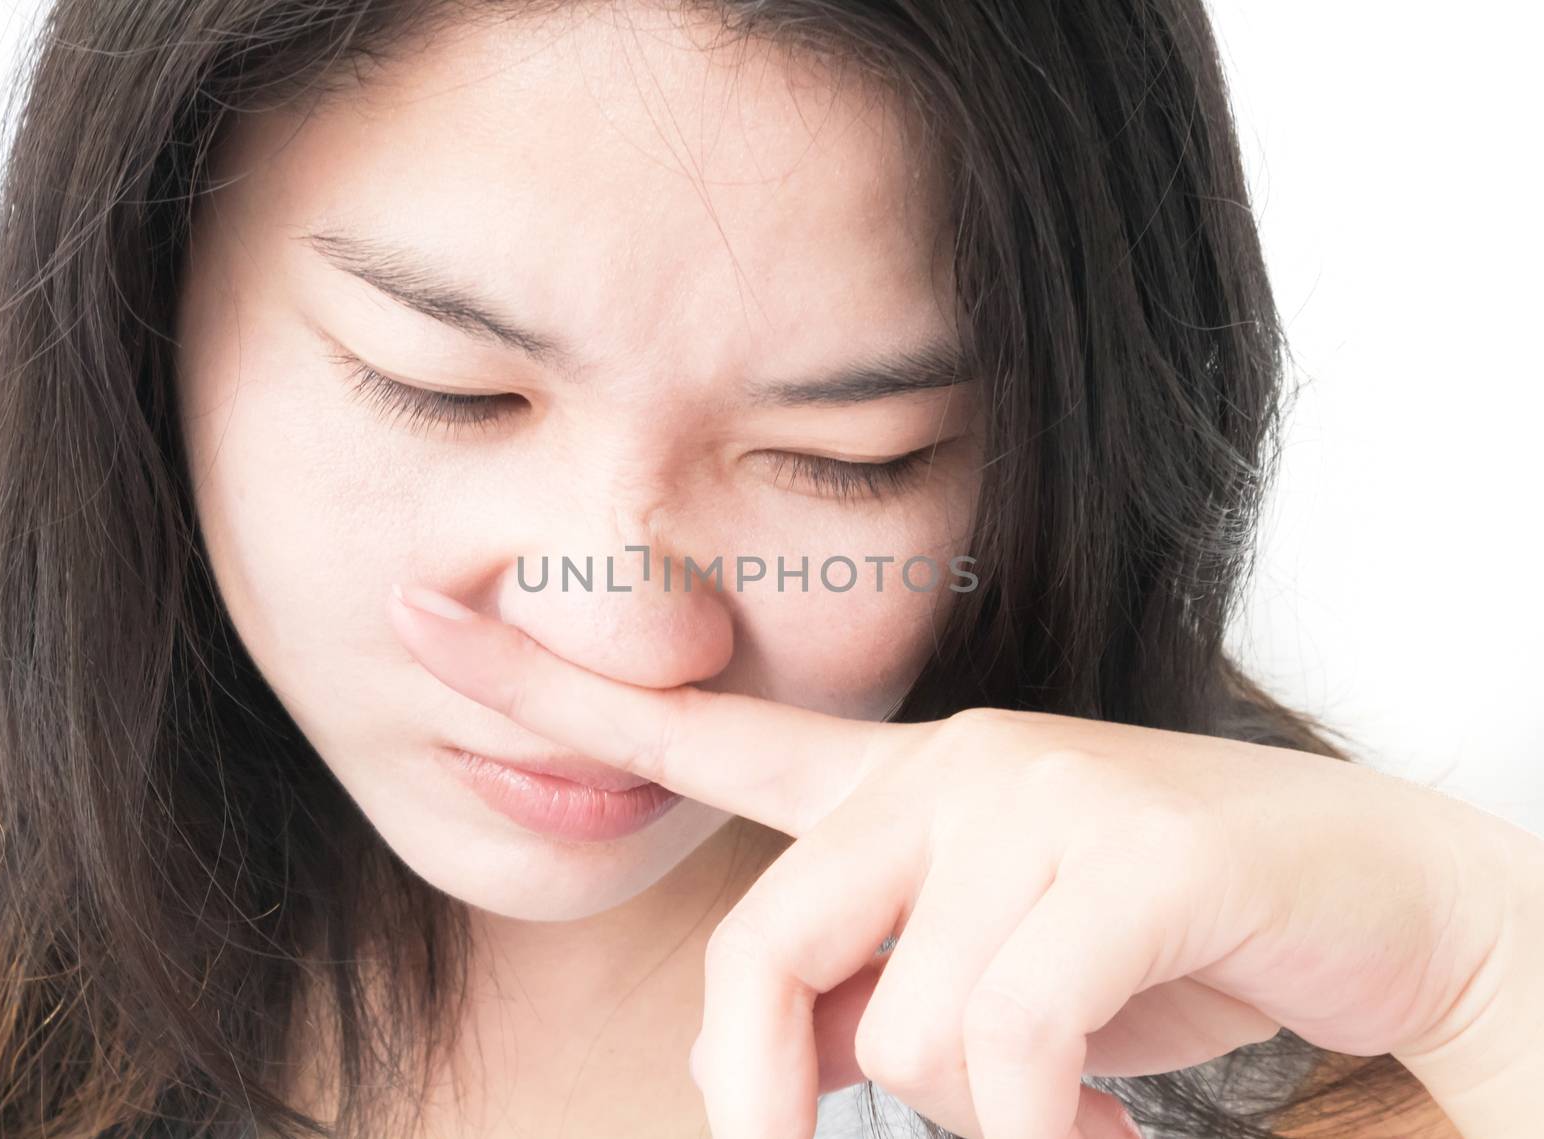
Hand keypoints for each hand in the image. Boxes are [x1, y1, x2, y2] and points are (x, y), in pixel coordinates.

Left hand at [387, 583, 1524, 1138]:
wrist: (1379, 896)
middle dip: (784, 1089)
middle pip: (770, 952)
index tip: (415, 617)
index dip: (550, 686)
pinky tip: (1100, 1119)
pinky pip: (1005, 1044)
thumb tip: (798, 1070)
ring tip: (1071, 1101)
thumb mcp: (987, 977)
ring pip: (905, 1032)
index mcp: (901, 783)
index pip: (699, 731)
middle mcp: (950, 763)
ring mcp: (1037, 794)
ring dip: (983, 1118)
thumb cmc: (1163, 944)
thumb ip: (873, 993)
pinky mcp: (1130, 849)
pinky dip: (1043, 1127)